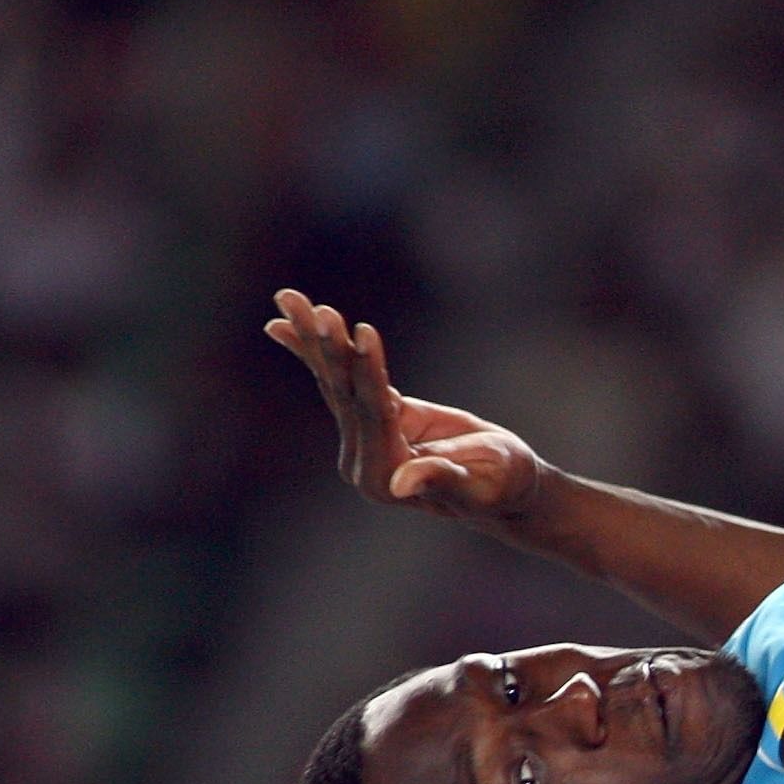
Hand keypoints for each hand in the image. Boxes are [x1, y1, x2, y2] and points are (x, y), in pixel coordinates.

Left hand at [263, 289, 544, 523]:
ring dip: (312, 338)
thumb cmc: (503, 483)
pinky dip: (310, 350)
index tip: (363, 330)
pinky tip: (278, 325)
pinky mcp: (366, 419)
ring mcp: (360, 440)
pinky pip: (337, 379)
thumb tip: (401, 485)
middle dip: (329, 349)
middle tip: (315, 309)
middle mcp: (362, 462)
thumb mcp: (479, 482)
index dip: (369, 373)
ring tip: (288, 297)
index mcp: (385, 478)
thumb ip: (440, 480)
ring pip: (334, 382)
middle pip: (344, 395)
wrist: (506, 486)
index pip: (373, 415)